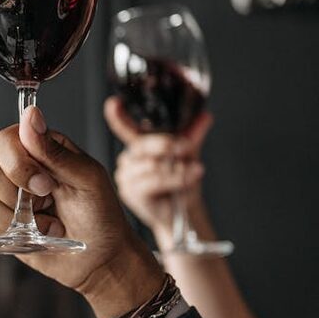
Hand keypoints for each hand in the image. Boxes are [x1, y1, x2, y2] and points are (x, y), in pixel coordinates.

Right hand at [0, 105, 162, 317]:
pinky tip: (38, 234)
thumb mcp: (87, 178)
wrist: (101, 258)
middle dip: (18, 192)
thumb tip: (30, 115)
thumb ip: (55, 150)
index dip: (17, 162)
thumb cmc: (101, 215)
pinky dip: (15, 234)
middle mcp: (19, 170)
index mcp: (40, 150)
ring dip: (22, 217)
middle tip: (48, 201)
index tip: (45, 183)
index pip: (5, 140)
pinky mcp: (1, 225)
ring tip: (49, 222)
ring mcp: (7, 198)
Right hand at [104, 96, 210, 238]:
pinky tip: (187, 179)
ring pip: (151, 164)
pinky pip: (154, 181)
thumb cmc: (180, 185)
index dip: (117, 116)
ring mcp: (127, 176)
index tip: (114, 103)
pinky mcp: (131, 192)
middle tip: (186, 147)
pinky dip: (175, 179)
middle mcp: (129, 160)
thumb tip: (205, 117)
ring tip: (194, 171)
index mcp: (139, 147)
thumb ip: (192, 136)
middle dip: (167, 144)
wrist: (181, 214)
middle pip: (142, 144)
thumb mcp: (188, 155)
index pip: (124, 127)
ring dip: (177, 167)